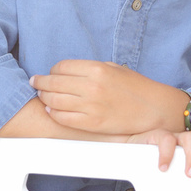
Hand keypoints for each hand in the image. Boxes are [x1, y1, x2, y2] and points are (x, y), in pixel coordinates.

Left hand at [32, 59, 186, 134]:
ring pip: (53, 101)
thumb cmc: (137, 88)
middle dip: (40, 82)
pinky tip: (52, 110)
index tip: (50, 73)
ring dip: (44, 98)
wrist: (155, 109)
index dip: (53, 70)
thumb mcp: (115, 69)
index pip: (61, 67)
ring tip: (43, 97)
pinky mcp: (91, 123)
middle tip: (35, 83)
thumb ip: (91, 69)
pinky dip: (53, 113)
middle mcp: (91, 86)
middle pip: (53, 83)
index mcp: (97, 69)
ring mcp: (90, 106)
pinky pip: (62, 117)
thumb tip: (68, 71)